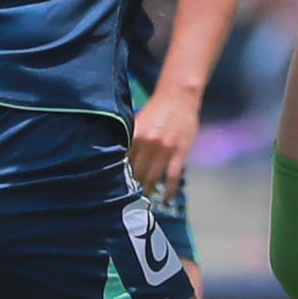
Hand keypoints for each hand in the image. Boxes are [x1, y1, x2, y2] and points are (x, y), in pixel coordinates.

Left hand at [130, 89, 200, 204]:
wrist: (178, 97)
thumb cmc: (156, 109)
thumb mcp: (138, 122)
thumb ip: (130, 140)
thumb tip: (121, 159)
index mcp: (136, 135)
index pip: (124, 162)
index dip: (121, 177)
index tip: (117, 190)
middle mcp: (148, 143)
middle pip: (137, 173)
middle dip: (133, 188)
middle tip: (129, 201)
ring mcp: (165, 149)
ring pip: (154, 177)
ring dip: (148, 191)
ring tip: (145, 201)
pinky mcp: (180, 152)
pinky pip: (173, 176)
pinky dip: (169, 190)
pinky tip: (166, 199)